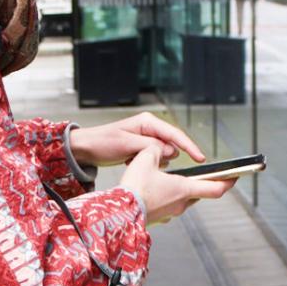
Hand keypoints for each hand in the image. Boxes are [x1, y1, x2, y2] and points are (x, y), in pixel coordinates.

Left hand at [70, 112, 205, 166]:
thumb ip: (151, 147)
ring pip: (163, 154)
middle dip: (163, 157)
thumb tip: (172, 152)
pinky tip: (131, 162)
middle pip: (171, 145)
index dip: (189, 147)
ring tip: (132, 160)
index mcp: (148, 122)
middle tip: (142, 160)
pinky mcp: (143, 148)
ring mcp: (147, 138)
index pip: (175, 134)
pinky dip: (146, 163)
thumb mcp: (127, 145)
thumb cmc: (102, 143)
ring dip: (153, 161)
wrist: (86, 149)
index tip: (200, 159)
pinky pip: (154, 158)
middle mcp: (150, 128)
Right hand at [119, 145, 234, 224]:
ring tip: (171, 177)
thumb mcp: (146, 158)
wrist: (117, 213)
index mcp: (184, 189)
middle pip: (199, 192)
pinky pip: (168, 204)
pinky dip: (167, 195)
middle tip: (203, 173)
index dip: (228, 181)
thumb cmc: (134, 188)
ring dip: (181, 189)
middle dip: (201, 182)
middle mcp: (181, 204)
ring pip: (183, 198)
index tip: (236, 176)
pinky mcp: (158, 217)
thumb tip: (160, 149)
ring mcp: (170, 213)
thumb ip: (157, 149)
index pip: (216, 188)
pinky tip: (155, 188)